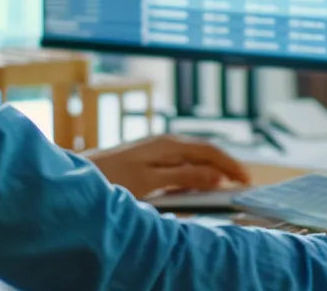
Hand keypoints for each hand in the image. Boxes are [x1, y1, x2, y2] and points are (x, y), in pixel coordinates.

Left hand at [84, 134, 250, 198]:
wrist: (79, 176)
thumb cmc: (112, 178)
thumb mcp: (150, 181)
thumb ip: (183, 177)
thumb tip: (216, 175)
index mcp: (169, 144)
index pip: (209, 150)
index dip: (230, 164)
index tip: (246, 179)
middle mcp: (166, 143)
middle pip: (204, 152)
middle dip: (225, 165)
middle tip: (243, 183)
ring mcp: (158, 150)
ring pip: (194, 157)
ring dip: (212, 169)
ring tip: (227, 183)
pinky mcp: (151, 159)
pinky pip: (182, 163)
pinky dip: (196, 172)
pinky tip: (199, 183)